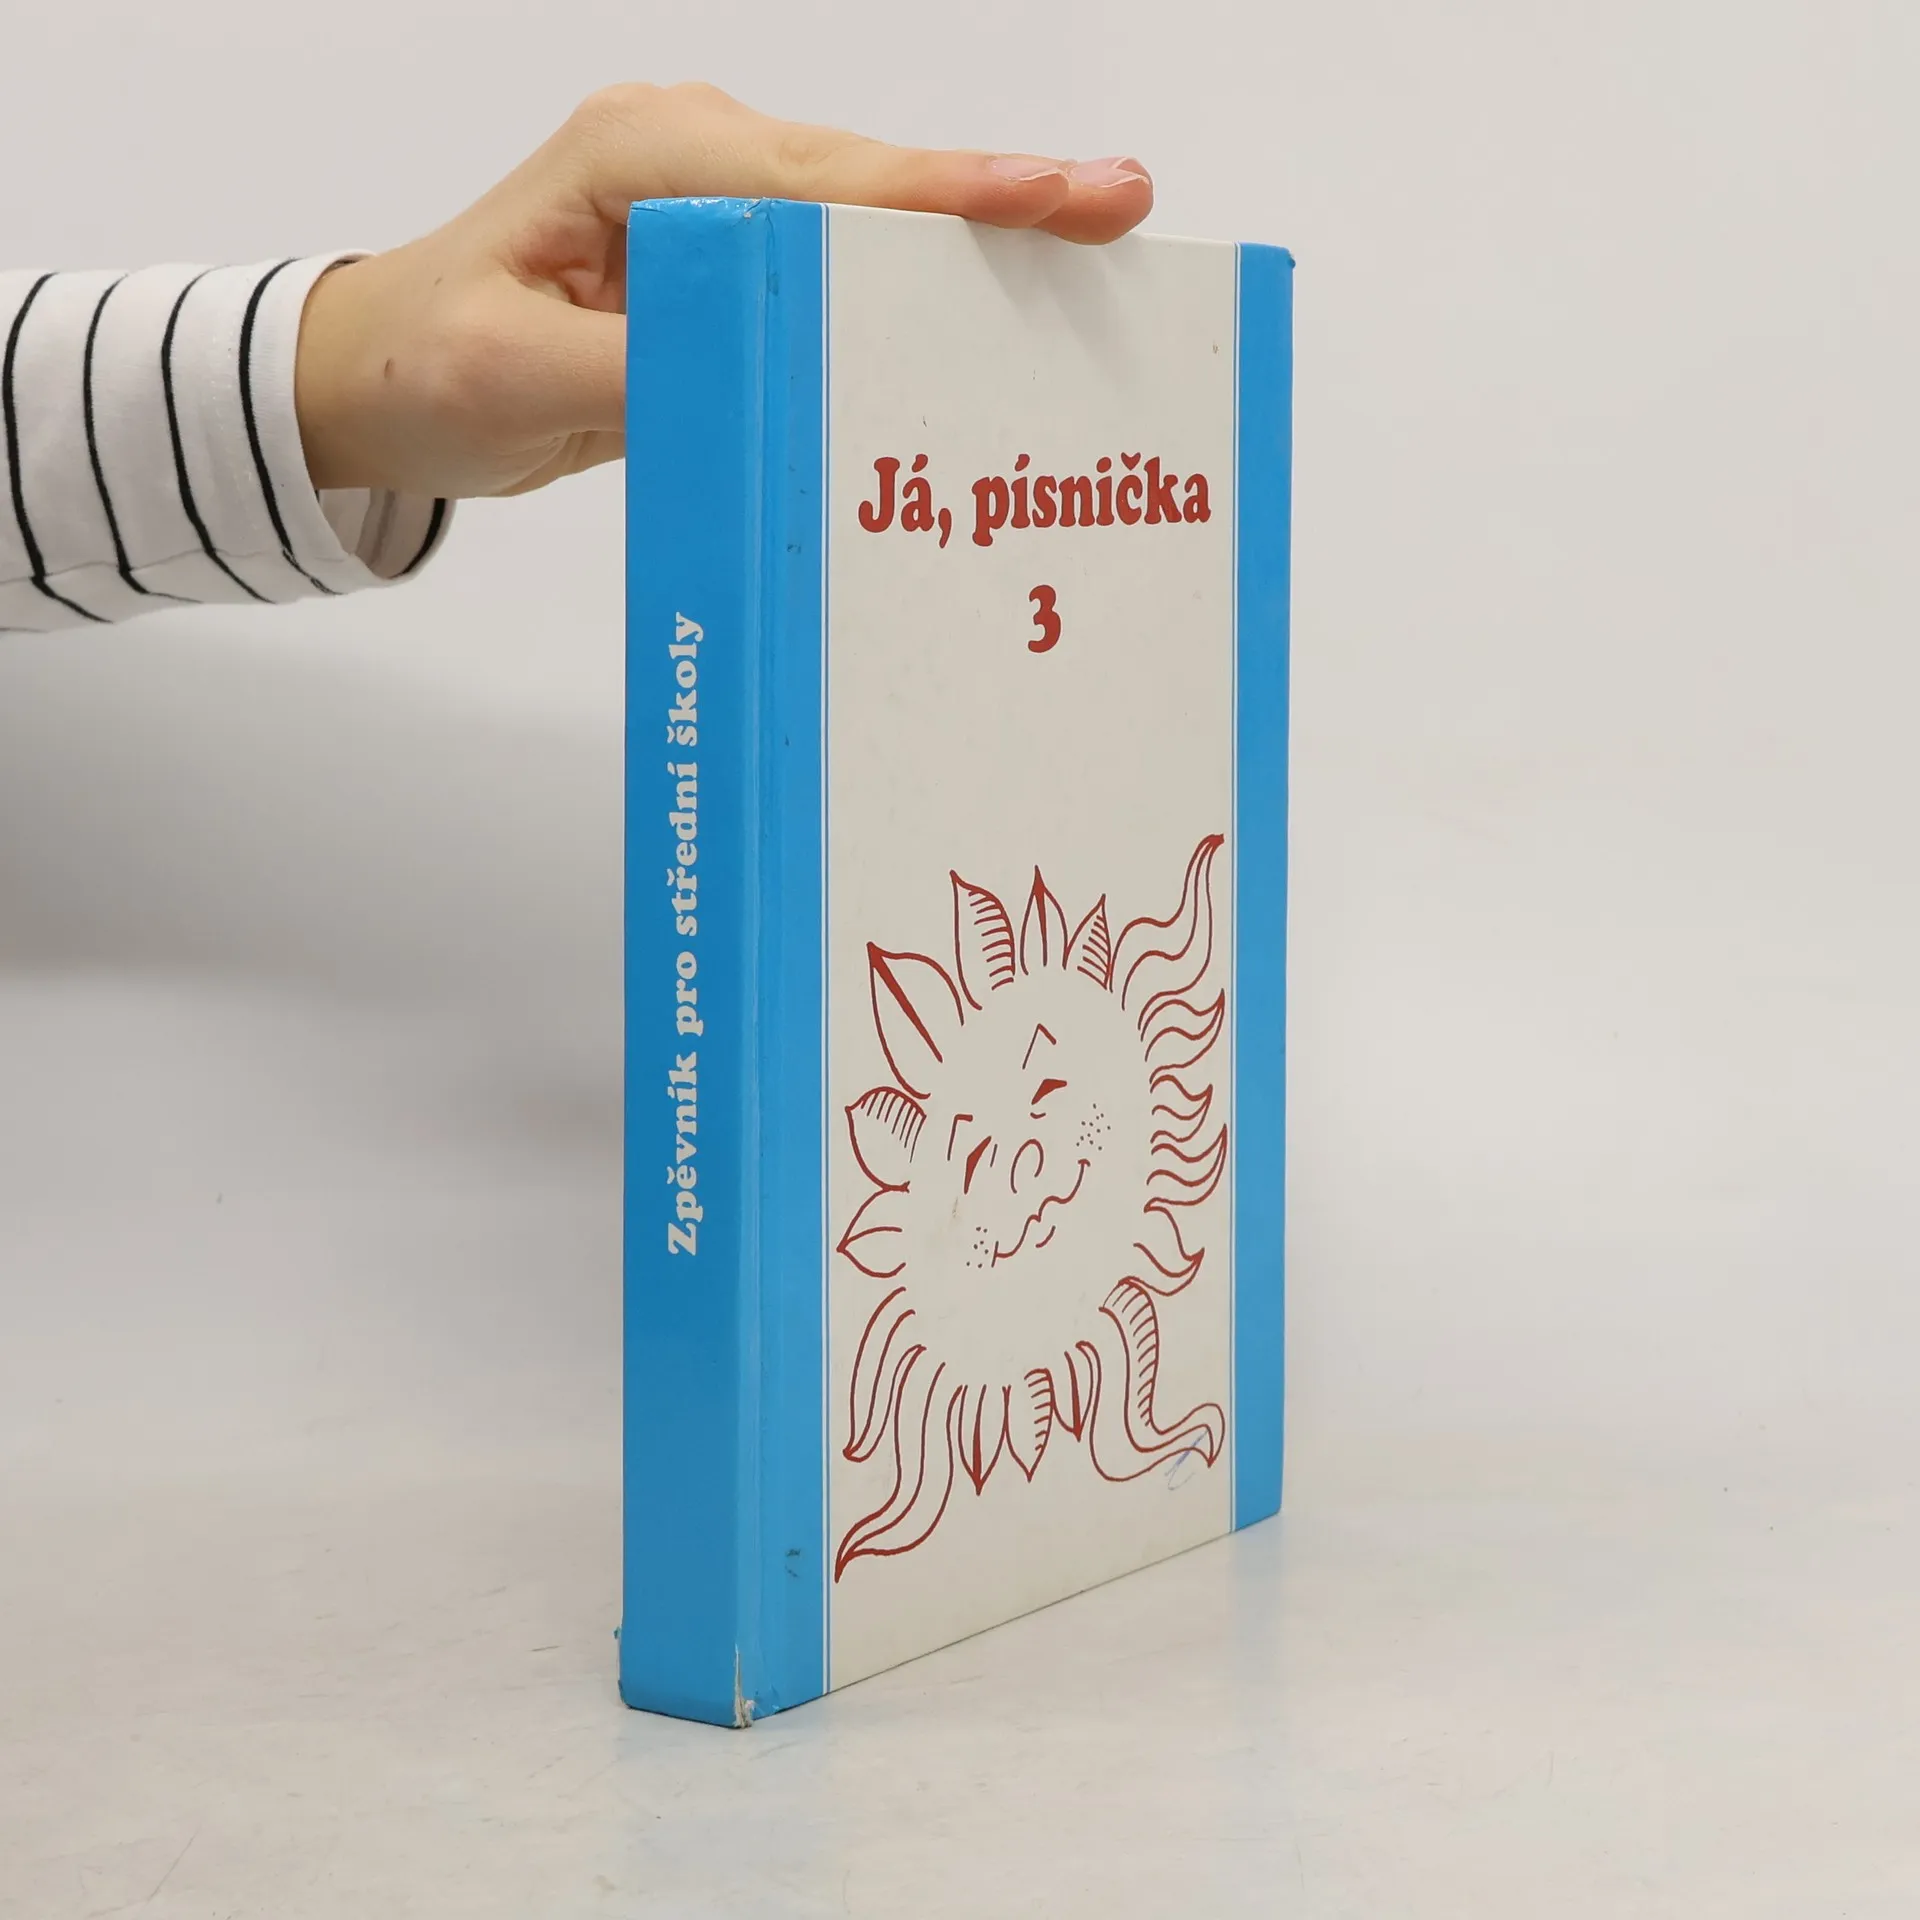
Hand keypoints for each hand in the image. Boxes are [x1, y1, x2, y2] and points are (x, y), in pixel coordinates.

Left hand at [294, 84, 1152, 500]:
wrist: (385, 376)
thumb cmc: (433, 360)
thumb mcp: (517, 377)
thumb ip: (641, 370)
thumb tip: (763, 373)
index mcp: (644, 157)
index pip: (817, 176)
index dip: (939, 194)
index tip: (1050, 197)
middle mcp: (694, 159)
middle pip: (870, 179)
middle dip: (995, 197)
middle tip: (1120, 204)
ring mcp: (719, 208)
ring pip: (870, 218)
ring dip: (974, 241)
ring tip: (1091, 248)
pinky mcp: (731, 266)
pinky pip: (841, 270)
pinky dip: (919, 288)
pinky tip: (993, 309)